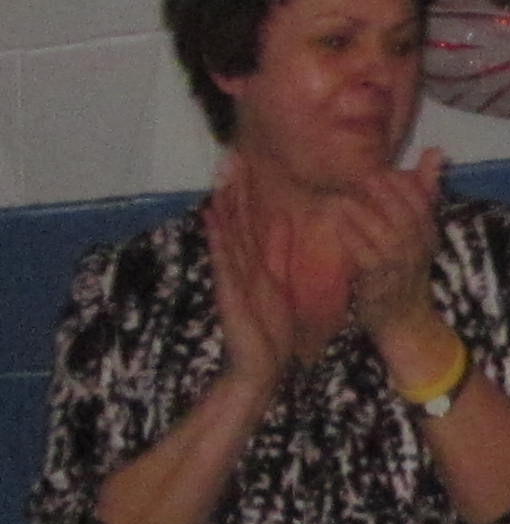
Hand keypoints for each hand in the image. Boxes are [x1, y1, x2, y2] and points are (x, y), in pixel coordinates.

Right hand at [201, 159, 297, 393]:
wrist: (260, 368)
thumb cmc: (269, 331)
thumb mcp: (280, 282)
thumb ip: (278, 253)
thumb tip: (283, 221)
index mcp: (255, 264)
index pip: (249, 220)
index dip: (248, 192)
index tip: (248, 161)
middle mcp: (241, 265)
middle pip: (236, 219)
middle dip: (234, 189)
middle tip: (231, 155)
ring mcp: (233, 276)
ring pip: (228, 232)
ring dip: (223, 204)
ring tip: (220, 176)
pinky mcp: (229, 290)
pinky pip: (223, 259)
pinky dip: (218, 237)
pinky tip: (212, 216)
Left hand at [330, 148, 449, 347]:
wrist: (407, 322)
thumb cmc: (406, 271)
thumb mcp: (419, 232)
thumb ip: (423, 192)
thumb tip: (435, 151)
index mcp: (427, 233)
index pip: (422, 203)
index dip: (404, 185)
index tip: (382, 169)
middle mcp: (417, 248)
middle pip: (405, 216)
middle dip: (384, 194)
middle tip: (359, 175)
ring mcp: (400, 266)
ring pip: (385, 234)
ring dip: (363, 214)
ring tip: (341, 196)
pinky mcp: (380, 283)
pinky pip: (366, 257)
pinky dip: (353, 239)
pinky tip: (339, 225)